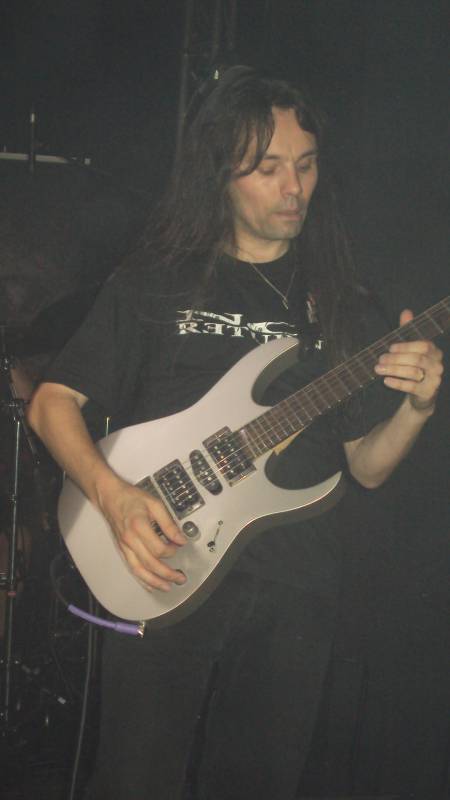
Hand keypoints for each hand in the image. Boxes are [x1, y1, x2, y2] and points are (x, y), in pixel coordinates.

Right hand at [98, 477, 186, 591]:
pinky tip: (150, 584)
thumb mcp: (155, 504)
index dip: (171, 551)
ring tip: (168, 587)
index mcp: (139, 526)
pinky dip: (142, 579)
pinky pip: (132, 569)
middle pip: (150, 564)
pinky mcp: (122, 550)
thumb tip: (180, 538)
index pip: (158, 548)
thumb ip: (168, 523)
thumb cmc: (131, 498)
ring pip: (140, 571)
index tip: (179, 546)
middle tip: (180, 578)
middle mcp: (130, 540)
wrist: (110, 496)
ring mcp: (125, 547)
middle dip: (167, 574)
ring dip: (155, 582)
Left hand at [374, 308, 443, 411]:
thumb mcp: (411, 348)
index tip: (390, 348)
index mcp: (435, 351)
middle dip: (396, 358)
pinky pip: (411, 387)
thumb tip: (406, 311)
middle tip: (380, 359)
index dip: (406, 346)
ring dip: (393, 370)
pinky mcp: (428, 392)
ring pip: (413, 372)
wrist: (421, 394)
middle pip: (417, 359)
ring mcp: (434, 379)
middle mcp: (437, 365)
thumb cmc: (415, 367)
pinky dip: (397, 383)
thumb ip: (408, 331)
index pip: (423, 345)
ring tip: (378, 369)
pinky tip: (386, 381)